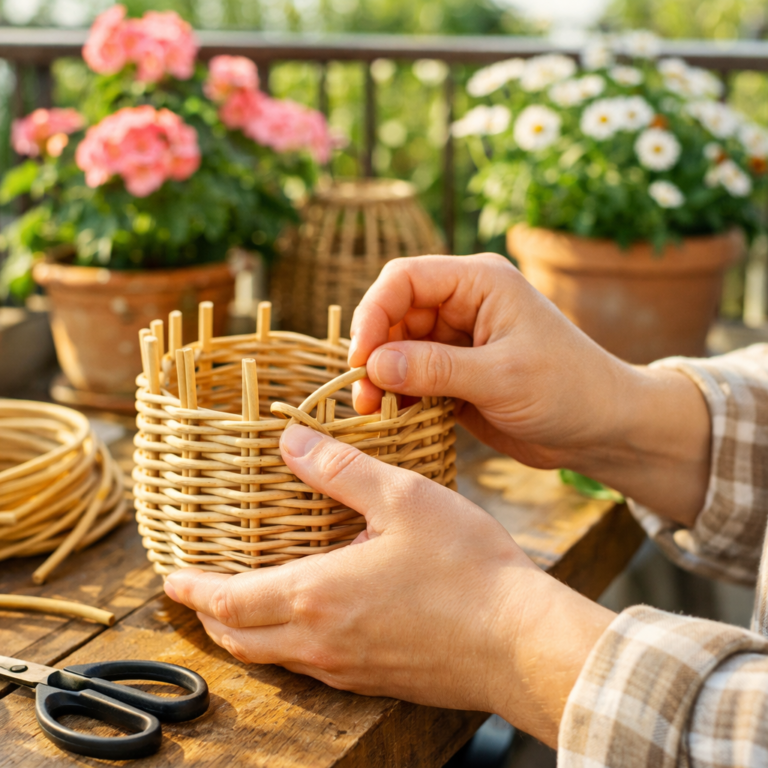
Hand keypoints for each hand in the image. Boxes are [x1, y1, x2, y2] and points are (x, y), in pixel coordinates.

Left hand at [164, 424, 613, 747]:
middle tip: (198, 596)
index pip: (228, 602)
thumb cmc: (466, 567)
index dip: (193, 591)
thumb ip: (340, 470)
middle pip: (241, 640)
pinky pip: (313, 668)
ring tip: (243, 608)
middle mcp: (322, 642)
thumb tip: (290, 439)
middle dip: (211, 618)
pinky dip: (288, 647)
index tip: (170, 581)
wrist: (519, 641)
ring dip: (247, 634)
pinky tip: (310, 624)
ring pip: (274, 658)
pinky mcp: (377, 680)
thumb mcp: (401, 499)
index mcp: (317, 595)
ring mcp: (349, 668)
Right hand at [349, 254, 710, 524]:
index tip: (360, 358)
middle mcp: (463, 304)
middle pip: (394, 314)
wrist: (602, 428)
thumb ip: (435, 369)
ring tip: (372, 410)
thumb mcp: (501, 377)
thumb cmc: (567, 389)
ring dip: (380, 377)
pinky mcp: (456, 373)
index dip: (373, 313)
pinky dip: (398, 394)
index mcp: (479, 283)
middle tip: (362, 395)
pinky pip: (412, 376)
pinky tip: (393, 416)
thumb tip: (373, 365)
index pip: (405, 279)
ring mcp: (458, 340)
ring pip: (397, 348)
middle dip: (373, 351)